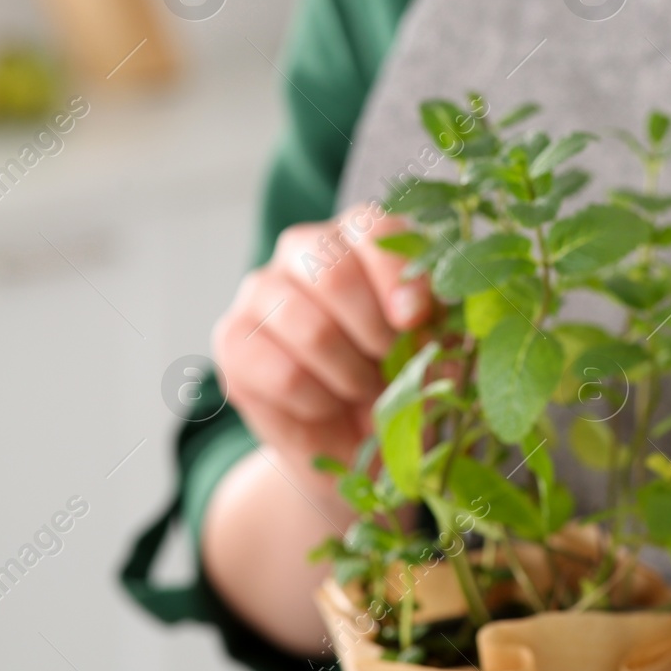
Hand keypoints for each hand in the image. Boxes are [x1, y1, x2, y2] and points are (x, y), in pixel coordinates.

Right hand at [212, 203, 431, 486]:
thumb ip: (439, 327)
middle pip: (331, 269)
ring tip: (363, 388)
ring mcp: (260, 291)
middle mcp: (305, 249)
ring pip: (309, 327)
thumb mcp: (438, 349)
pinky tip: (327, 404)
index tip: (415, 321)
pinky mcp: (231, 341)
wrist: (356, 442)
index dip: (397, 275)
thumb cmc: (404, 379)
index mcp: (361, 236)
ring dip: (351, 373)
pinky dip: (319, 401)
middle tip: (390, 361)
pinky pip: (283, 373)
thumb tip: (422, 319)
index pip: (373, 228)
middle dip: (373, 330)